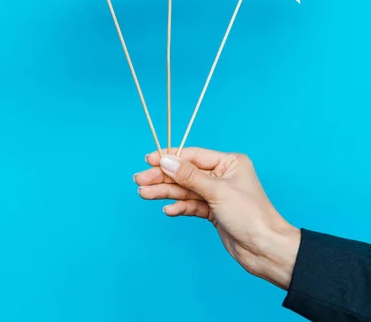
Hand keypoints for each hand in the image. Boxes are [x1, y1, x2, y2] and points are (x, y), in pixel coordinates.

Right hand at [134, 148, 299, 289]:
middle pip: (186, 173)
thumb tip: (166, 161)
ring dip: (165, 192)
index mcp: (229, 162)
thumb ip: (189, 176)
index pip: (193, 155)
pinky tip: (167, 209)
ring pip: (185, 190)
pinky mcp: (214, 212)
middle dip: (163, 177)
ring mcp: (217, 194)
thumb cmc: (250, 216)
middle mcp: (223, 175)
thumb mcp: (217, 191)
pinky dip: (179, 206)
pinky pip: (191, 205)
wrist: (265, 249)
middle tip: (139, 180)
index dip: (170, 157)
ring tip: (144, 194)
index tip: (149, 159)